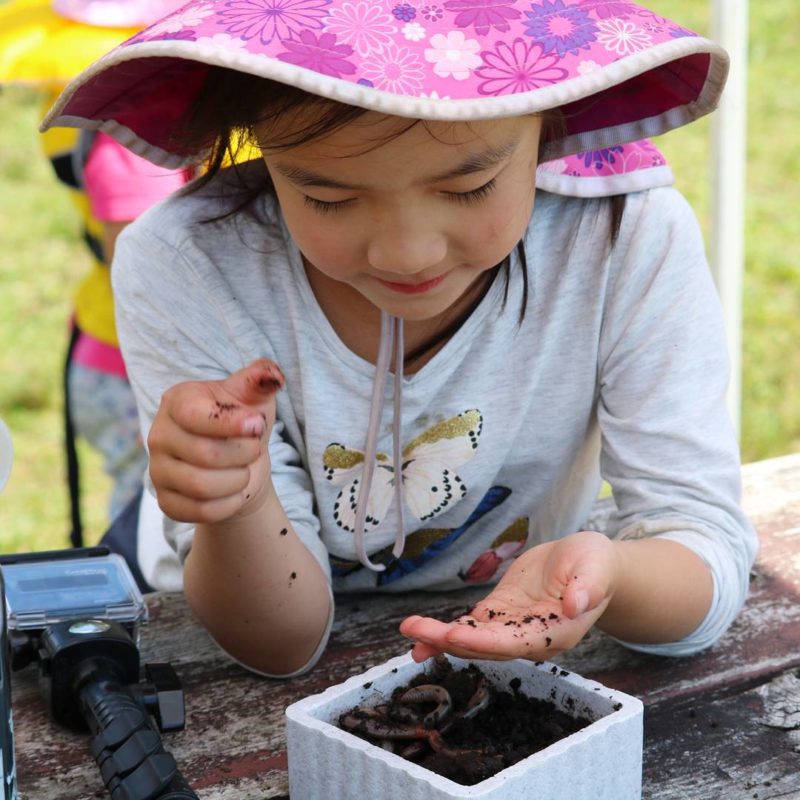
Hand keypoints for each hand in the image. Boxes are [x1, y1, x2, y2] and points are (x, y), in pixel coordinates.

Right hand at [147, 359, 283, 523]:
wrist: (238, 460)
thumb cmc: (244, 420)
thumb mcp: (253, 397)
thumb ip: (261, 379)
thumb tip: (273, 375)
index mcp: (177, 401)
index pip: (195, 415)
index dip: (233, 424)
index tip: (257, 424)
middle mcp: (159, 434)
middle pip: (205, 455)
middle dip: (243, 454)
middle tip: (253, 449)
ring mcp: (158, 470)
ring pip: (202, 486)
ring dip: (238, 480)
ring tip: (244, 469)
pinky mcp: (166, 501)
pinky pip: (200, 511)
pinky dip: (228, 504)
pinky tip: (235, 491)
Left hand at [400, 531, 620, 661]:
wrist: (587, 564)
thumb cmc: (596, 565)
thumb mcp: (596, 567)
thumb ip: (588, 587)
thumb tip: (575, 604)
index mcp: (556, 632)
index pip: (516, 642)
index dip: (486, 642)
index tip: (456, 634)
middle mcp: (530, 639)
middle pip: (487, 646)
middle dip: (450, 641)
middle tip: (417, 633)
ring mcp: (511, 629)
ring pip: (472, 640)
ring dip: (439, 639)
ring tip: (409, 631)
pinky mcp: (498, 615)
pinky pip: (469, 627)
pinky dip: (443, 633)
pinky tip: (417, 637)